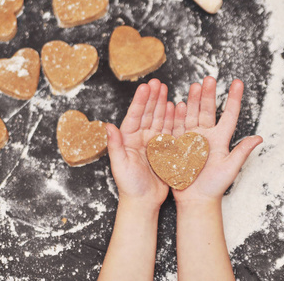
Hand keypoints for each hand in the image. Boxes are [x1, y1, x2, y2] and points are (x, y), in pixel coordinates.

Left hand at [106, 79, 173, 209]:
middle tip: (158, 82)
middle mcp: (140, 138)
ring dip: (162, 104)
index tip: (146, 87)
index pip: (135, 116)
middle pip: (147, 113)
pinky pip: (169, 131)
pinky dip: (172, 119)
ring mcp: (152, 143)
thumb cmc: (128, 185)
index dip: (140, 101)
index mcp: (128, 139)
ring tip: (167, 90)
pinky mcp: (164, 150)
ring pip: (159, 119)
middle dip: (152, 97)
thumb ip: (115, 145)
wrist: (143, 201)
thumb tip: (108, 126)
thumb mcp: (119, 165)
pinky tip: (175, 107)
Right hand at [172, 76, 262, 203]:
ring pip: (192, 115)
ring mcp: (190, 139)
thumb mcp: (230, 169)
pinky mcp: (177, 144)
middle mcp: (205, 136)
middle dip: (209, 94)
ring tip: (195, 86)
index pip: (229, 115)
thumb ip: (241, 152)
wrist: (194, 198)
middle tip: (209, 79)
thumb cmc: (214, 186)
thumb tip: (259, 138)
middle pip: (208, 111)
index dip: (234, 99)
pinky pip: (177, 127)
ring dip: (194, 101)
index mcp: (220, 139)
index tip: (238, 83)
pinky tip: (177, 104)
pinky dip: (177, 116)